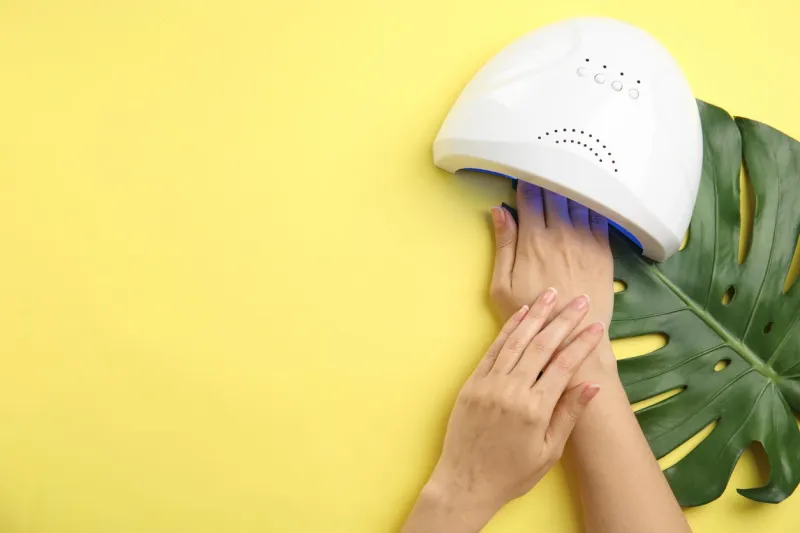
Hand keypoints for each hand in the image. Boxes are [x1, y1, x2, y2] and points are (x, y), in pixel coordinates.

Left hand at [403, 290, 603, 532]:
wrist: (465, 482)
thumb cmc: (511, 474)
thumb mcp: (549, 451)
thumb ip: (569, 414)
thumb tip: (592, 384)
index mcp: (534, 409)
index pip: (563, 366)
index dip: (581, 343)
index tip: (596, 325)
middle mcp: (511, 391)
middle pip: (542, 345)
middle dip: (563, 320)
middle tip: (580, 299)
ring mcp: (489, 384)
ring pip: (516, 341)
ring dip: (536, 315)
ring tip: (552, 294)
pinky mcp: (472, 383)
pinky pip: (493, 349)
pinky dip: (509, 329)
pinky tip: (522, 314)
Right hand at [489, 182, 615, 377]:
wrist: (573, 335)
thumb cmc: (532, 315)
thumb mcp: (502, 285)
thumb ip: (502, 244)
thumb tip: (499, 211)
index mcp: (532, 240)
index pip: (529, 198)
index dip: (525, 182)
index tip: (523, 174)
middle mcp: (559, 233)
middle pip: (553, 193)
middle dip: (548, 179)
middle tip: (545, 171)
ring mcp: (584, 239)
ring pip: (576, 199)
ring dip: (570, 186)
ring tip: (566, 178)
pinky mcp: (602, 248)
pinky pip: (598, 214)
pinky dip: (591, 202)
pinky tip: (587, 197)